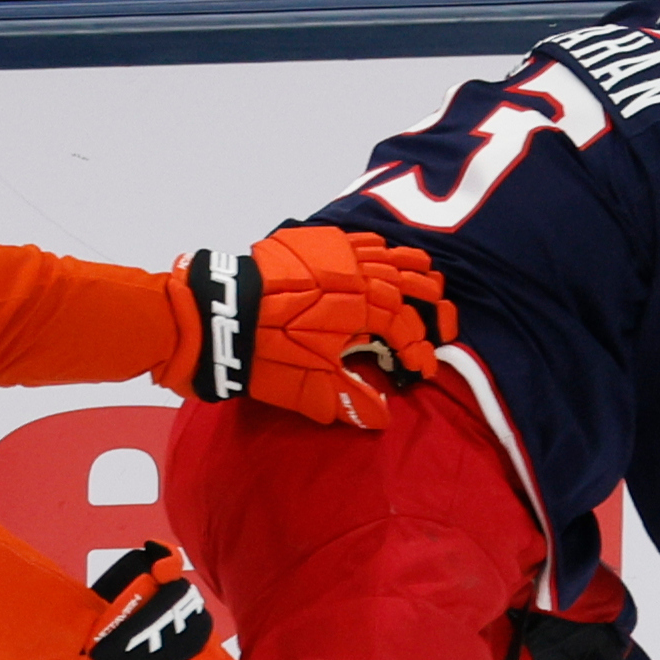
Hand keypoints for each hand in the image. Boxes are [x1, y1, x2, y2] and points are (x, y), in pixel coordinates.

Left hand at [193, 226, 451, 429]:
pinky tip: (381, 250)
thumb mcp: (311, 387)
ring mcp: (334, 256)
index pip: (403, 329)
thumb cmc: (266, 352)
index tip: (422, 372)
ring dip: (409, 267)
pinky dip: (375, 247)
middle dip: (428, 303)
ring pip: (384, 256)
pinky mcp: (311, 247)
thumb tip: (383, 418)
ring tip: (429, 273)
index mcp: (363, 308)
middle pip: (405, 283)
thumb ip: (351, 402)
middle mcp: (357, 276)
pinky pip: (355, 241)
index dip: (417, 352)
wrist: (217, 313)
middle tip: (442, 320)